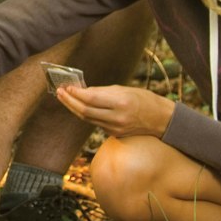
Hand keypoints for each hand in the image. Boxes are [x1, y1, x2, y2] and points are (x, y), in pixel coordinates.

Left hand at [55, 84, 173, 138]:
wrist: (161, 120)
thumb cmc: (144, 99)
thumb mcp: (125, 90)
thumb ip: (103, 91)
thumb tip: (83, 90)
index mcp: (121, 103)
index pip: (91, 98)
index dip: (76, 93)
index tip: (67, 87)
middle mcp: (117, 118)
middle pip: (85, 111)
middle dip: (69, 101)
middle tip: (59, 92)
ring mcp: (115, 128)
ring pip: (87, 119)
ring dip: (73, 108)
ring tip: (64, 98)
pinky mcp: (114, 133)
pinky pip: (94, 123)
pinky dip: (85, 114)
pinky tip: (79, 106)